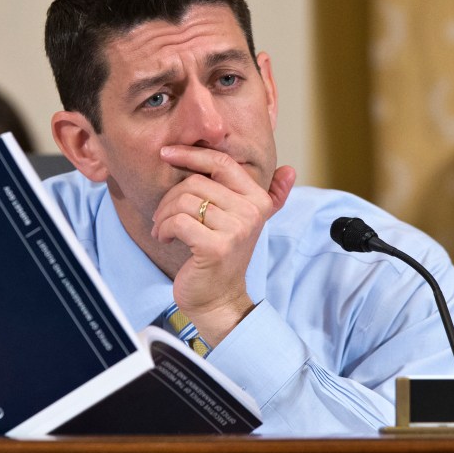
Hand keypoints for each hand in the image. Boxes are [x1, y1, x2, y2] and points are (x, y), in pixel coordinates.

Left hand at [150, 145, 295, 345]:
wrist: (219, 299)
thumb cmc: (223, 257)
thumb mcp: (246, 223)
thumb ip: (269, 196)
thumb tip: (290, 170)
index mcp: (258, 200)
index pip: (222, 163)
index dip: (191, 153)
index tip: (167, 153)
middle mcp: (251, 213)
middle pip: (195, 182)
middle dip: (170, 197)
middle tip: (163, 215)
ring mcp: (235, 230)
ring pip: (184, 201)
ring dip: (163, 215)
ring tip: (163, 228)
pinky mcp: (216, 247)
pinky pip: (178, 221)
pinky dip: (163, 228)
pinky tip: (164, 238)